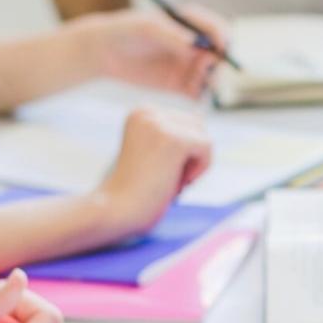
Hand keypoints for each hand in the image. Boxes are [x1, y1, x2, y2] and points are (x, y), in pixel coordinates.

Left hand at [81, 7, 229, 98]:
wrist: (105, 52)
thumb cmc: (125, 31)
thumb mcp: (147, 28)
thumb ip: (172, 35)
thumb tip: (196, 46)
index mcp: (190, 23)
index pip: (217, 29)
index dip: (223, 38)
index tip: (219, 49)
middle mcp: (194, 45)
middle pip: (220, 54)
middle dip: (221, 63)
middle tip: (210, 71)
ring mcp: (188, 65)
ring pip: (212, 75)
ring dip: (214, 80)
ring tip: (202, 84)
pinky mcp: (180, 85)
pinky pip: (199, 92)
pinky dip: (202, 96)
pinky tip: (194, 96)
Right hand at [94, 107, 212, 234]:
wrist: (116, 210)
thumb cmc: (134, 190)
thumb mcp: (154, 154)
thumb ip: (173, 134)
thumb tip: (200, 115)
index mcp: (141, 112)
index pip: (185, 123)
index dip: (180, 154)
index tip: (157, 171)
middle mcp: (148, 112)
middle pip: (197, 127)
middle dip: (189, 157)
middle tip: (164, 179)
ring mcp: (160, 124)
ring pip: (203, 137)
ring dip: (193, 165)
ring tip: (168, 180)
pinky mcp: (174, 140)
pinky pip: (207, 147)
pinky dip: (199, 170)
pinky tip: (177, 184)